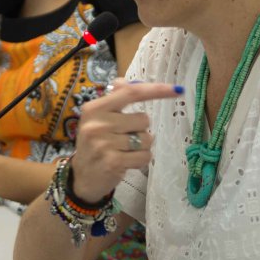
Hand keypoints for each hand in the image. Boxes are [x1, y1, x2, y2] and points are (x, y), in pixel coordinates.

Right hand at [69, 80, 182, 202]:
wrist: (82, 177)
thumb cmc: (95, 144)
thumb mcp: (98, 118)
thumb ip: (115, 99)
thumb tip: (129, 81)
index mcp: (94, 108)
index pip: (131, 93)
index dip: (156, 90)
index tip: (178, 89)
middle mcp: (97, 124)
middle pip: (143, 119)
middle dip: (141, 129)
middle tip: (125, 138)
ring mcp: (104, 144)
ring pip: (146, 139)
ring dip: (142, 146)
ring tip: (126, 151)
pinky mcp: (113, 162)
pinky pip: (144, 156)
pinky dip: (142, 160)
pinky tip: (128, 162)